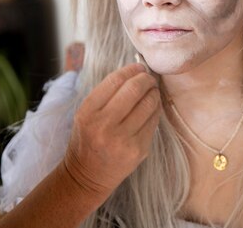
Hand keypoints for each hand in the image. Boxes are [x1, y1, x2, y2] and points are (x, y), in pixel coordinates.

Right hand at [63, 63, 160, 195]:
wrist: (87, 176)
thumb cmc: (87, 139)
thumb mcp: (85, 114)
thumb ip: (106, 94)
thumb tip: (134, 72)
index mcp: (88, 113)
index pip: (114, 81)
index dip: (130, 70)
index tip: (138, 67)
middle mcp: (104, 126)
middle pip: (134, 89)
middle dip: (146, 78)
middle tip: (149, 77)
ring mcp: (123, 140)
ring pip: (148, 104)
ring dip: (154, 92)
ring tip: (152, 90)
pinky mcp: (139, 150)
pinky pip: (154, 121)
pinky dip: (156, 109)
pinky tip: (152, 106)